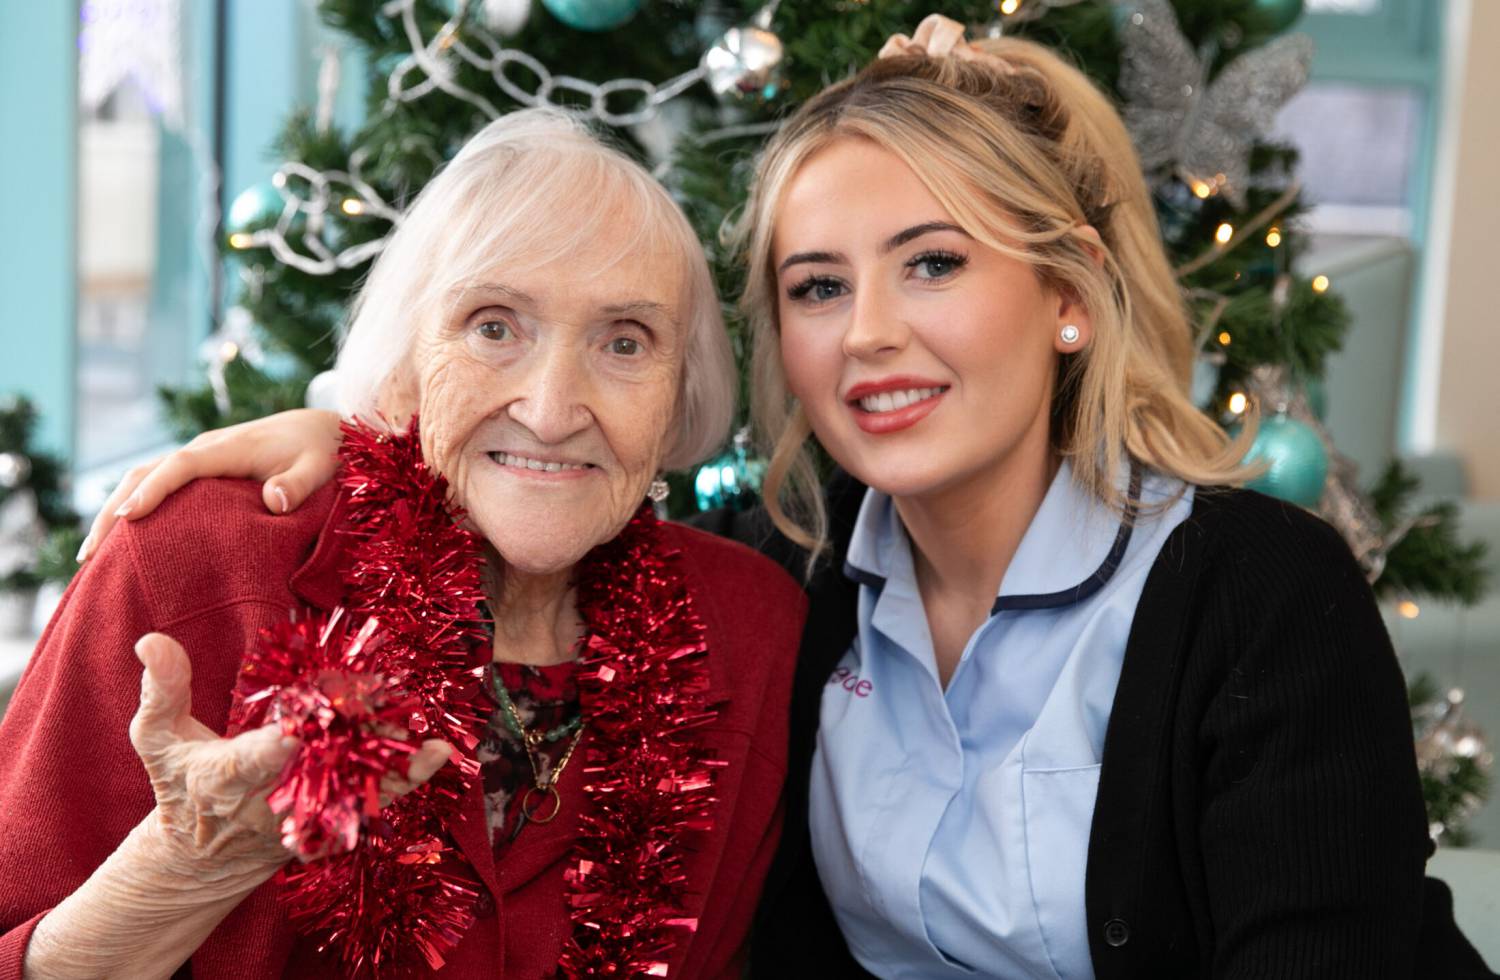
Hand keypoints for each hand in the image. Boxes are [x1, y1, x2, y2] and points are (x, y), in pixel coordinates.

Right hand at [78, 409, 344, 561]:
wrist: (321, 429)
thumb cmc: (321, 452)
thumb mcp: (318, 467)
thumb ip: (299, 484)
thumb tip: (275, 501)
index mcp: (228, 449)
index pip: (180, 467)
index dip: (154, 490)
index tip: (129, 518)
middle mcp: (205, 448)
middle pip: (145, 473)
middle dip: (114, 511)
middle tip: (90, 556)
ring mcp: (200, 457)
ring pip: (143, 478)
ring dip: (115, 511)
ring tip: (91, 557)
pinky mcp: (202, 468)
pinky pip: (158, 484)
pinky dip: (133, 506)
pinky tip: (122, 542)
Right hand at [129, 632, 449, 876]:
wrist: (199, 859)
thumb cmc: (179, 784)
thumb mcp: (158, 736)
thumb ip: (161, 688)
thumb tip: (150, 640)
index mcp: (232, 773)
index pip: (264, 756)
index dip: (291, 737)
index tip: (313, 717)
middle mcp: (276, 799)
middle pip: (325, 767)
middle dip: (360, 737)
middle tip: (394, 701)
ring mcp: (307, 815)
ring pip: (358, 791)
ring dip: (397, 764)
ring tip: (432, 740)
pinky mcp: (329, 823)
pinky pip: (373, 804)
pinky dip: (405, 781)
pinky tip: (438, 754)